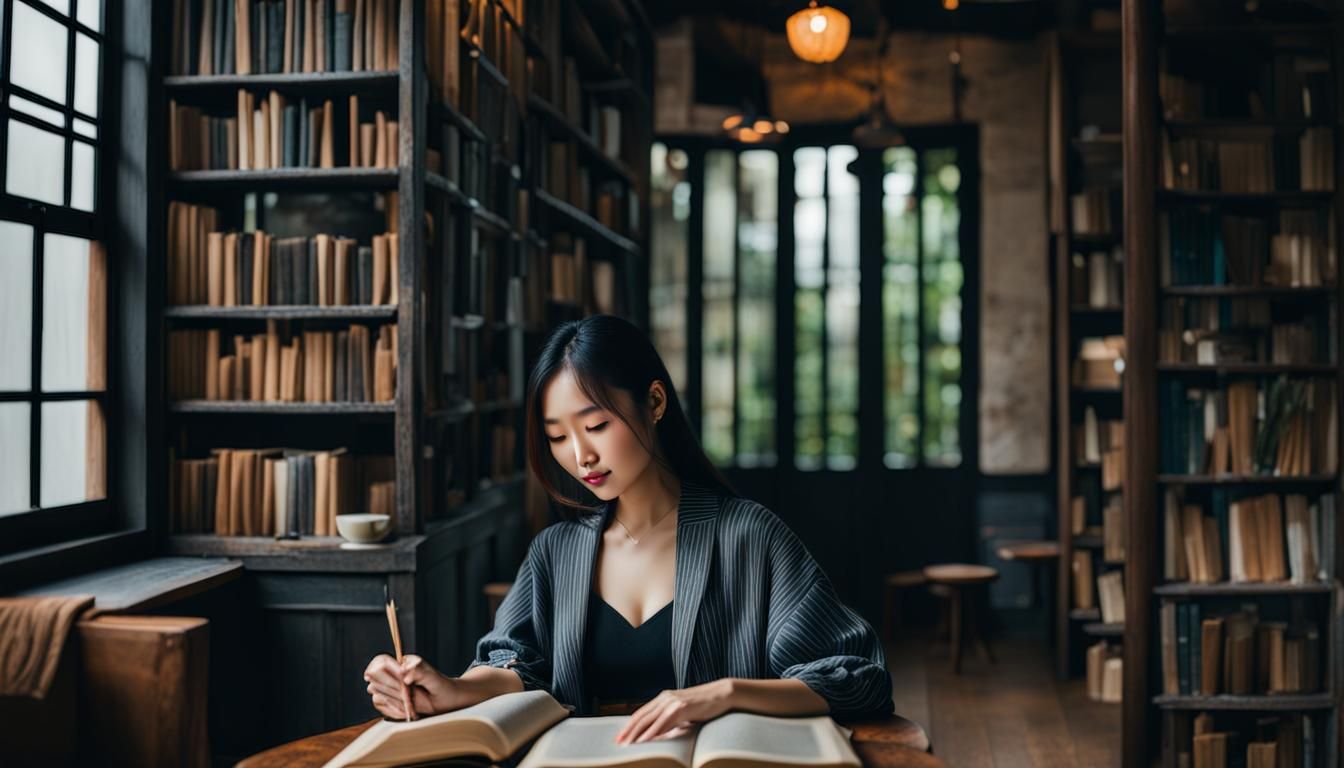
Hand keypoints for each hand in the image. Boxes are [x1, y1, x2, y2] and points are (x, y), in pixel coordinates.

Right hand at [363, 654, 464, 718]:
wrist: (446, 700)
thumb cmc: (441, 686)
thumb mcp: (433, 678)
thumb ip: (419, 673)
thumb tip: (404, 674)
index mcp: (403, 662)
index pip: (381, 661)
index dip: (384, 672)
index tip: (399, 683)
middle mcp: (394, 672)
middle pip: (375, 677)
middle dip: (391, 689)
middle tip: (407, 696)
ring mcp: (390, 685)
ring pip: (375, 691)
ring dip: (390, 699)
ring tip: (409, 705)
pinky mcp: (390, 698)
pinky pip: (379, 703)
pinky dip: (390, 709)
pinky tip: (405, 712)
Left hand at [614, 679, 735, 744]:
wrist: (723, 694)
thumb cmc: (705, 705)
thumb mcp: (684, 712)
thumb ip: (671, 720)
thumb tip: (660, 734)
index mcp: (664, 699)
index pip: (641, 713)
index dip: (629, 725)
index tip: (620, 737)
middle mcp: (665, 698)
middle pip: (641, 716)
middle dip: (628, 731)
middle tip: (618, 743)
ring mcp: (673, 701)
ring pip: (649, 720)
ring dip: (636, 734)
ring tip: (628, 745)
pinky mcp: (682, 706)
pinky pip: (663, 722)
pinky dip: (652, 733)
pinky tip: (645, 740)